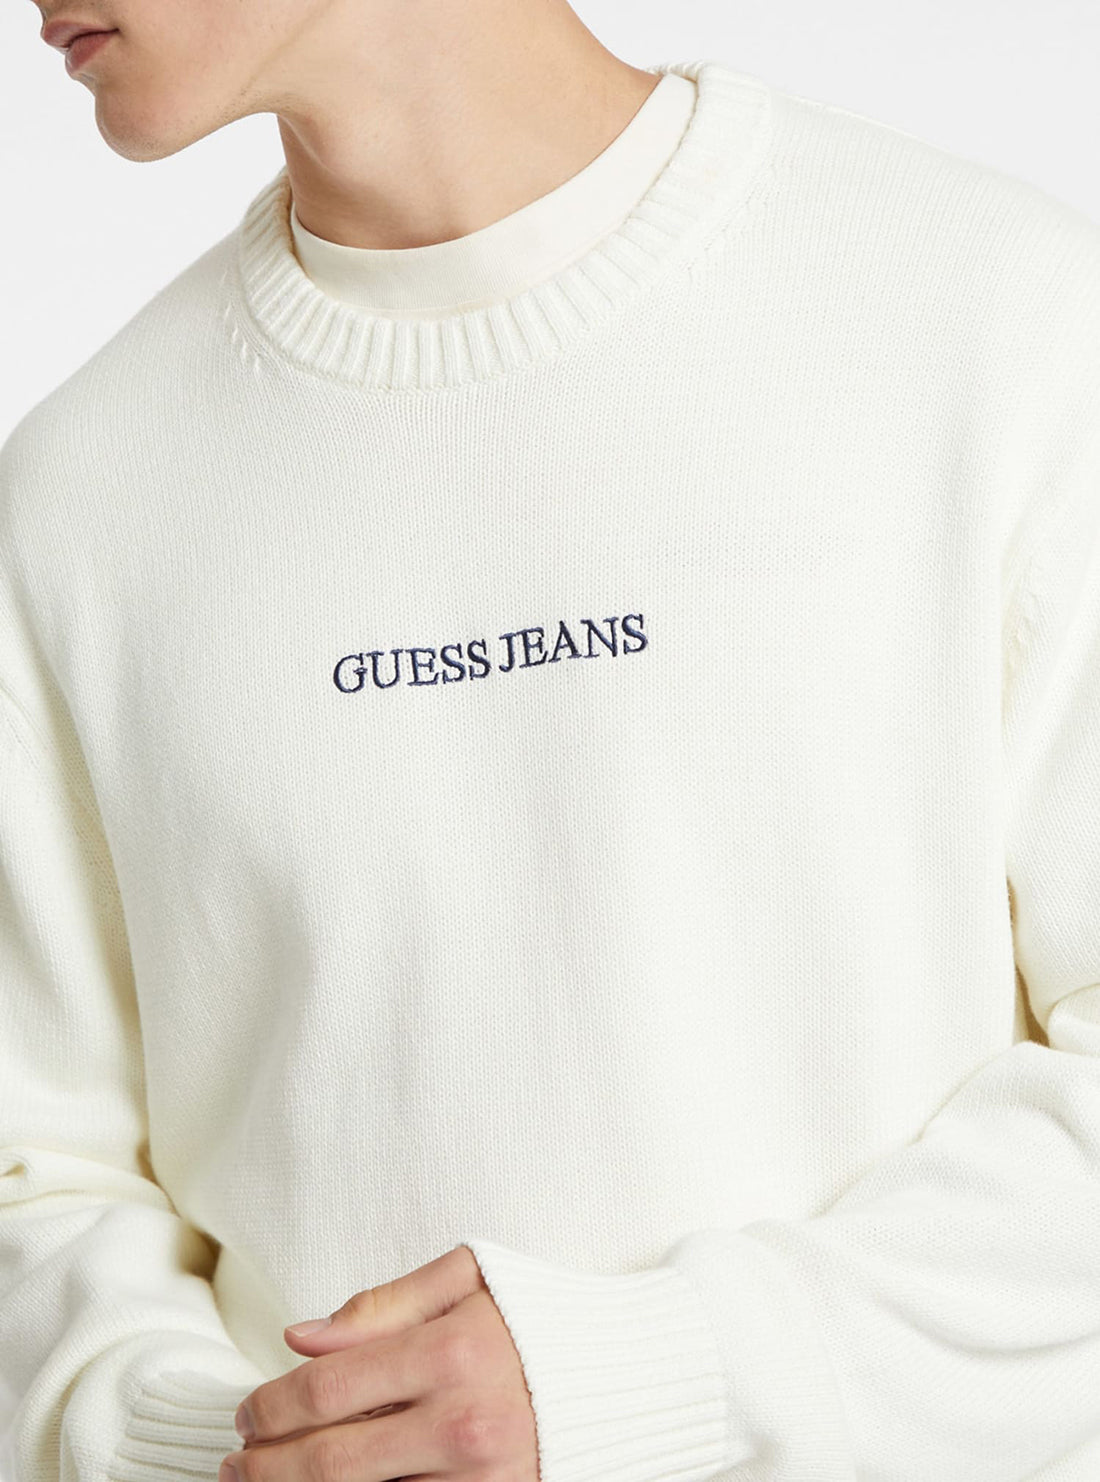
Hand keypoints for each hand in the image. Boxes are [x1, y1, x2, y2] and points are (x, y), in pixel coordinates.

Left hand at [219, 1245, 538, 1481]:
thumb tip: (299, 1337)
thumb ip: (383, 1305)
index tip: (247, 1411)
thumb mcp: (469, 1279)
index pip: (328, 1387)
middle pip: (330, 1461)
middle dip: (266, 1465)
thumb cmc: (539, 1317)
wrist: (628, 1373)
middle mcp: (462, 1423)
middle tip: (236, 1460)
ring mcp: (480, 1480)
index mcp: (451, 1351)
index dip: (271, 1405)